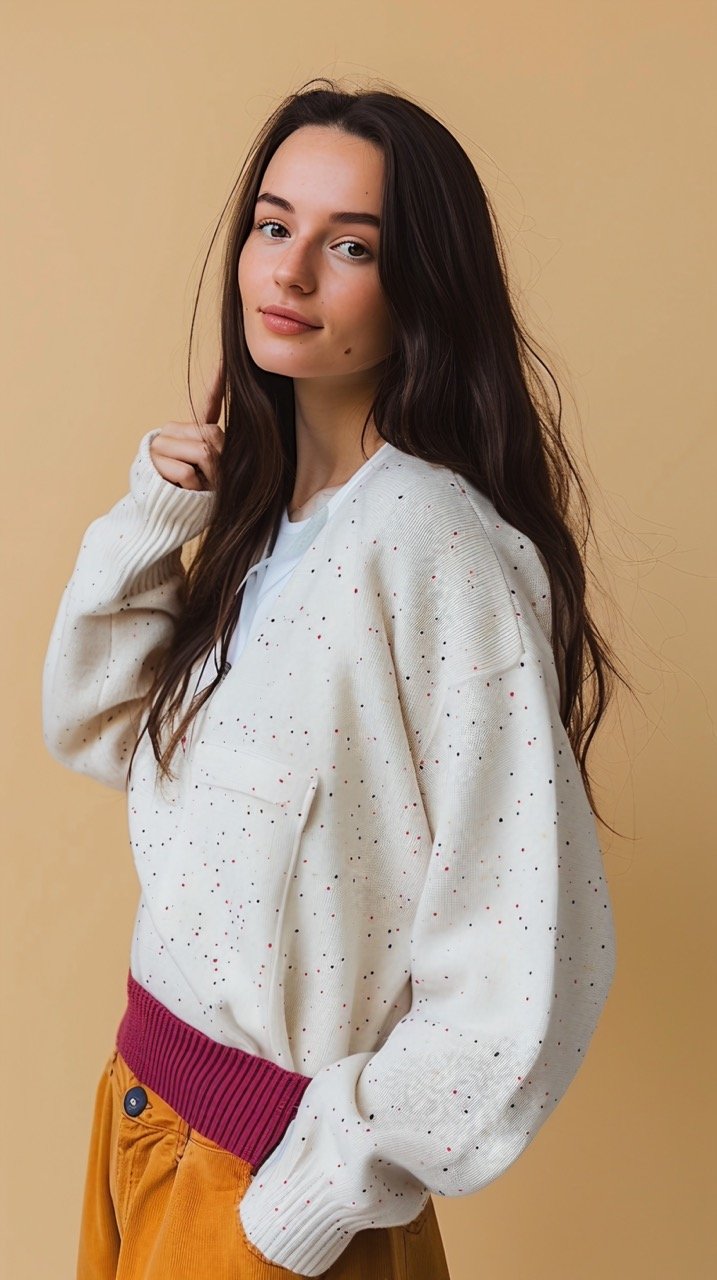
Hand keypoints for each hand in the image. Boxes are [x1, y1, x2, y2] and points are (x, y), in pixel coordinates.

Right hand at [149, 364, 224, 490]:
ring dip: (208, 477)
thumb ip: (221, 453)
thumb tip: (232, 442)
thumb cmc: (194, 497)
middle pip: (213, 435)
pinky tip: (184, 491)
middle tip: (208, 480)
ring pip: (203, 453)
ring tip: (197, 486)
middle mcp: (172, 431)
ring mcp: (161, 444)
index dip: (218, 383)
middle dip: (219, 463)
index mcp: (189, 431)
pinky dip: (193, 487)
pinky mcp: (154, 460)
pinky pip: (188, 471)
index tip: (227, 362)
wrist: (163, 518)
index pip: (208, 403)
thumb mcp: (213, 472)